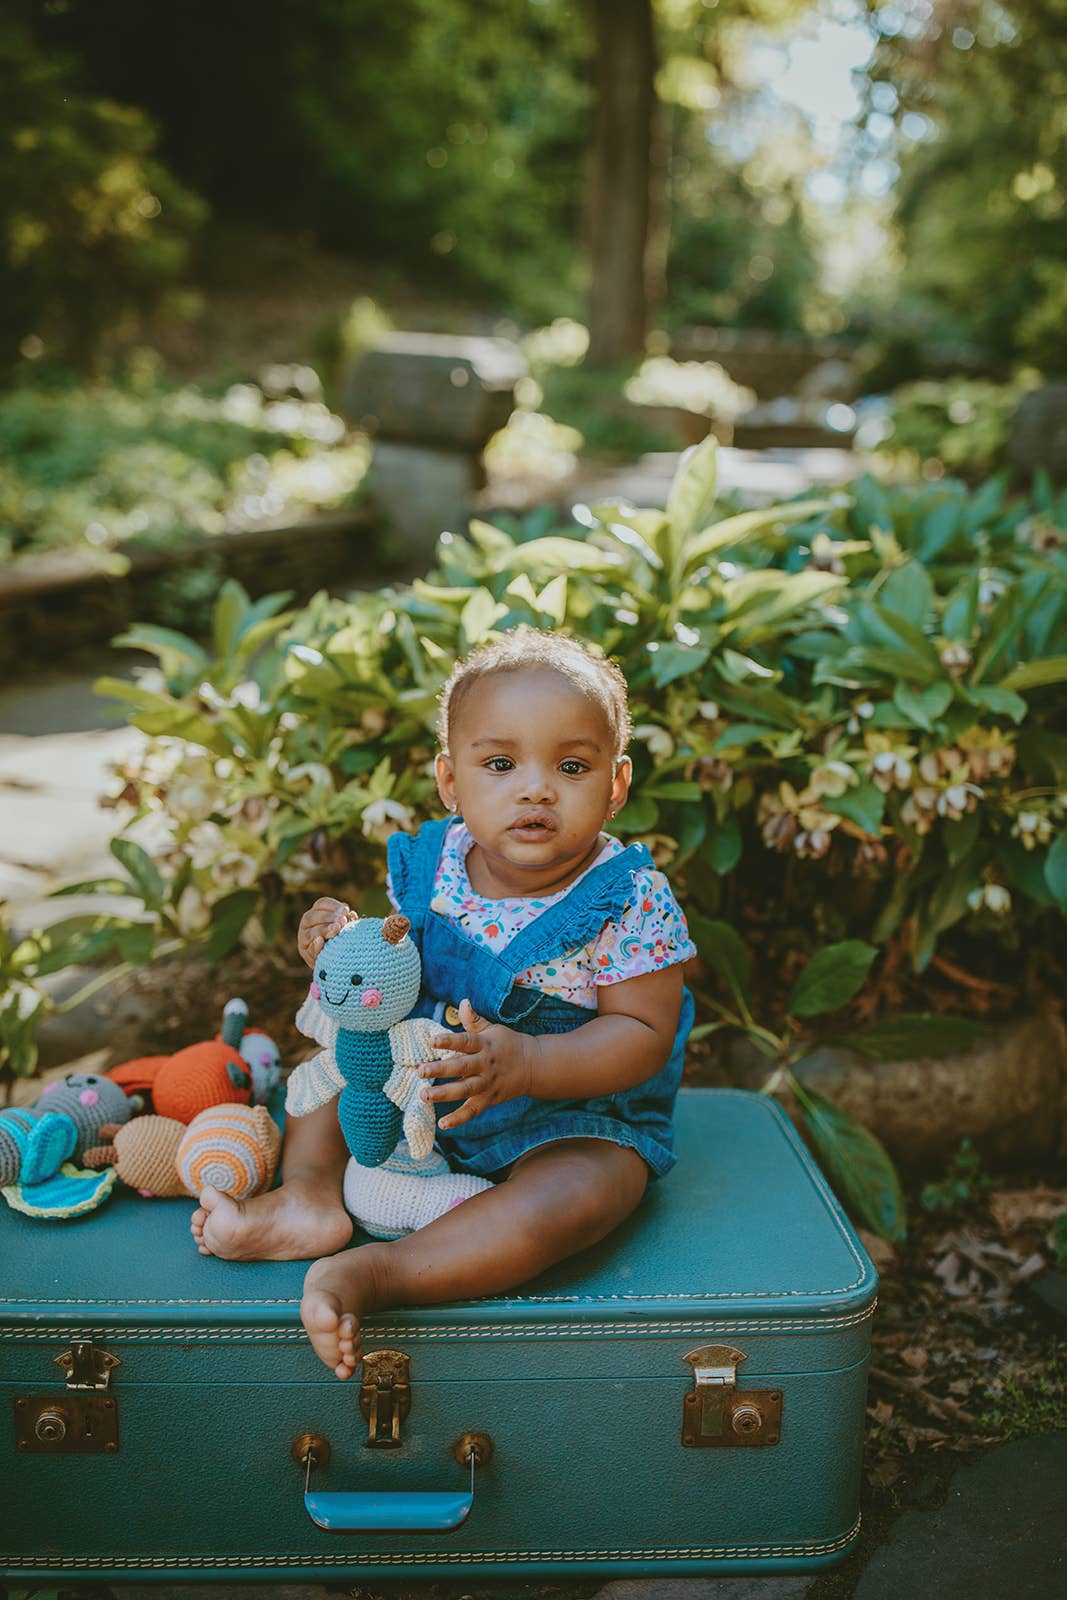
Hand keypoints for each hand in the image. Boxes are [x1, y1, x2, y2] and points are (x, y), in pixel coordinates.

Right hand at [298, 897, 356, 967]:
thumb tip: (351, 915)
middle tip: (342, 921)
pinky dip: (315, 945)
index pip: (321, 904)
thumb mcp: (344, 927)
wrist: (334, 959)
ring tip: (336, 929)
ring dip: (324, 930)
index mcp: (316, 913)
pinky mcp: (306, 953)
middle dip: (329, 917)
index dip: (333, 905)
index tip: (346, 911)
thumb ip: (346, 920)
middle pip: (313, 916)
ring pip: (310, 932)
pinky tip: (321, 941)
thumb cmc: (340, 938)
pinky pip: (309, 949)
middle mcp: (307, 924)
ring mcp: (304, 939)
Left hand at [420, 999, 534, 1129]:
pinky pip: (472, 1111)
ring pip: (464, 1090)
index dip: (449, 1041)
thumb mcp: (492, 1029)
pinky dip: (458, 1119)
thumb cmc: (506, 1044)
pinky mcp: (489, 1099)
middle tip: (420, 1071)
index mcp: (484, 1045)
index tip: (432, 1040)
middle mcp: (485, 1065)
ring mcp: (487, 1084)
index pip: (465, 1041)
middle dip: (440, 1070)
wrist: (533, 1065)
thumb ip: (473, 1020)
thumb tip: (462, 1002)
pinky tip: (442, 1124)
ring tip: (424, 1096)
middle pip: (461, 1067)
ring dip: (444, 1094)